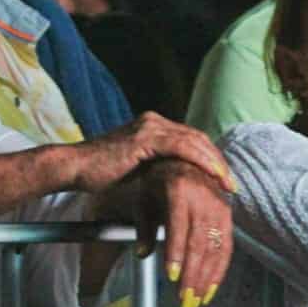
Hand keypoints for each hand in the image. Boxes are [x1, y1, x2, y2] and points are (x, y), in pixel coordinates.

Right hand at [75, 112, 234, 197]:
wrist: (74, 168)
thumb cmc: (99, 174)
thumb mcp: (135, 169)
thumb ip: (155, 169)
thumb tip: (173, 185)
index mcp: (152, 126)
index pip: (191, 139)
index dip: (210, 158)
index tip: (223, 179)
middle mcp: (153, 121)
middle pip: (197, 138)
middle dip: (218, 161)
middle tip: (232, 184)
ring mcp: (149, 127)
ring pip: (193, 141)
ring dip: (215, 163)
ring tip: (228, 183)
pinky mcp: (144, 138)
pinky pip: (182, 147)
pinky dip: (201, 161)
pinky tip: (213, 175)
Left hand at [132, 159, 232, 306]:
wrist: (186, 156)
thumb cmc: (159, 180)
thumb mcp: (146, 199)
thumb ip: (144, 228)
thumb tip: (142, 253)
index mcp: (179, 190)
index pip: (178, 227)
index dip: (176, 253)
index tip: (172, 277)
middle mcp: (203, 197)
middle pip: (199, 243)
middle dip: (193, 276)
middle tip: (184, 303)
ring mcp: (218, 205)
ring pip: (215, 248)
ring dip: (206, 278)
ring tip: (196, 301)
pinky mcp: (227, 213)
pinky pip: (226, 245)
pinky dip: (219, 269)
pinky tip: (210, 288)